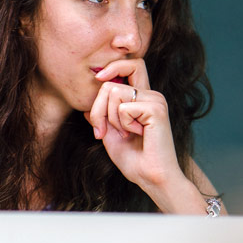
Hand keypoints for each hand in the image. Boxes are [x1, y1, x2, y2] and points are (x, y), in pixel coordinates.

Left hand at [84, 58, 185, 199]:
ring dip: (111, 118)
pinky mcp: (156, 109)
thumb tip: (86, 105)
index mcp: (143, 98)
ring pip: (114, 92)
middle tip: (102, 130)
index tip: (98, 78)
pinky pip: (123, 108)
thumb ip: (101, 116)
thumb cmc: (134, 159)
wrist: (151, 177)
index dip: (112, 67)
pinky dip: (123, 124)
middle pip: (112, 81)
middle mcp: (151, 95)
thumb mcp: (110, 134)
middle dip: (98, 108)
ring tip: (126, 133)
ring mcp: (155, 100)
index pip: (131, 64)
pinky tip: (138, 134)